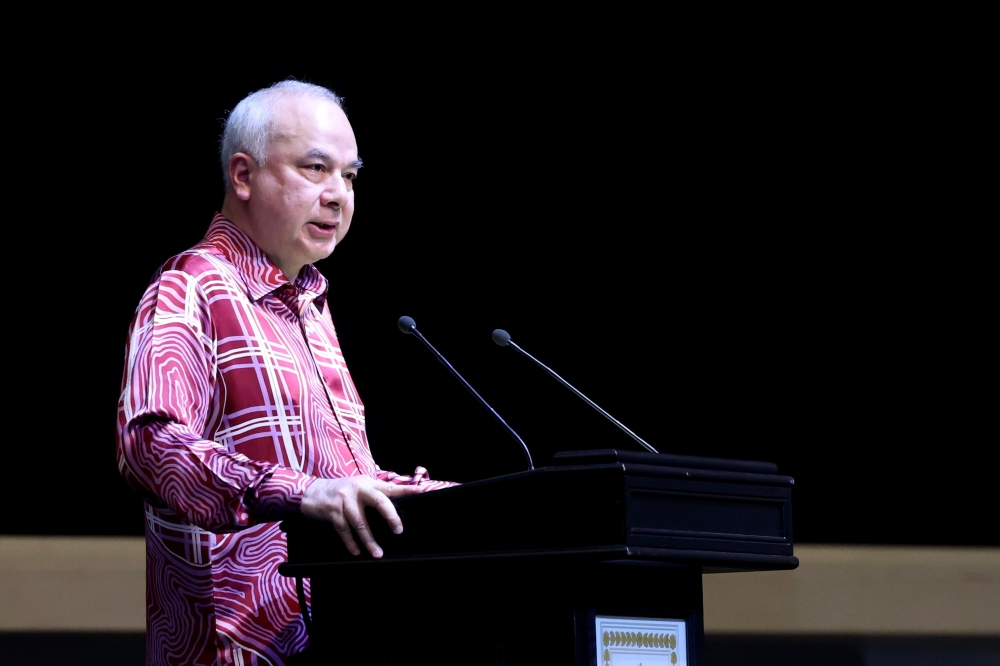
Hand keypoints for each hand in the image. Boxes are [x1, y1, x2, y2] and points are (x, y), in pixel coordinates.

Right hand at [300, 476, 424, 557]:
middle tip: (398, 530)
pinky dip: (351, 543)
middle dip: (390, 516)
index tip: (420, 493)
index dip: (405, 490)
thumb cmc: (340, 491)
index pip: (390, 487)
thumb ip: (374, 492)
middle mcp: (358, 489)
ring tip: (377, 553)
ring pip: (360, 523)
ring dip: (369, 540)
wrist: (311, 492)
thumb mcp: (358, 486)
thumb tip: (396, 502)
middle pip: (378, 501)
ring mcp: (344, 501)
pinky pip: (344, 530)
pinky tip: (356, 551)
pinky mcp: (333, 512)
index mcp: (367, 483)